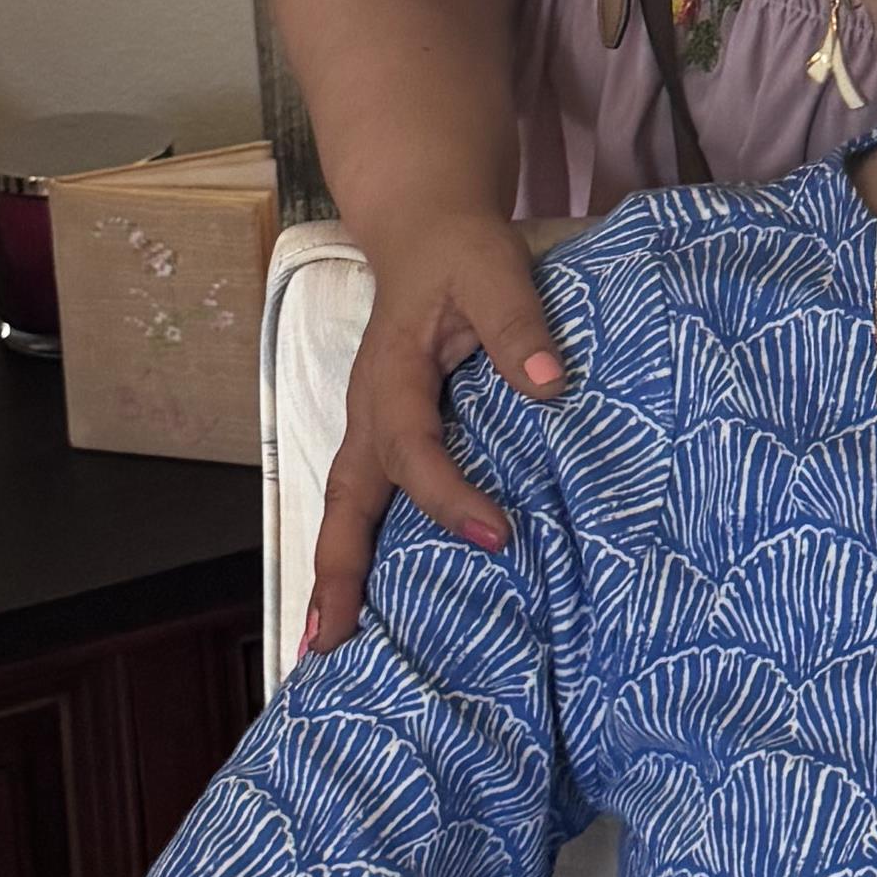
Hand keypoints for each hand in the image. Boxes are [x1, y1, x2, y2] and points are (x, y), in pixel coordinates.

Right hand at [301, 211, 568, 657]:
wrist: (424, 229)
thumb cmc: (462, 252)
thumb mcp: (494, 269)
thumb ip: (518, 322)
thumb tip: (549, 383)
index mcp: (393, 376)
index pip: (413, 450)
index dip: (448, 496)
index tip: (496, 537)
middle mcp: (368, 413)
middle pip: (344, 501)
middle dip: (337, 571)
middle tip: (331, 643)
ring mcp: (368, 428)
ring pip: (342, 509)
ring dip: (334, 575)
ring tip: (326, 647)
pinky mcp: (381, 437)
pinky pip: (361, 502)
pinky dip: (354, 552)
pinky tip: (361, 604)